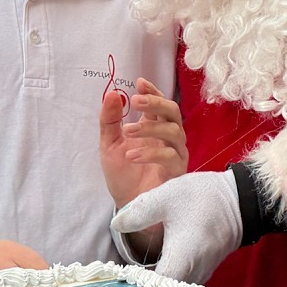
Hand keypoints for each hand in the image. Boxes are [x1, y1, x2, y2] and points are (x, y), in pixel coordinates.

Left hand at [102, 78, 186, 206]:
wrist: (127, 204)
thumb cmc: (122, 173)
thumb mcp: (109, 144)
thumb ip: (110, 120)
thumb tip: (113, 94)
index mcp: (154, 127)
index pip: (159, 103)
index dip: (152, 92)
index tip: (139, 83)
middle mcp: (168, 137)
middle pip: (173, 112)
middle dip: (156, 103)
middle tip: (136, 101)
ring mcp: (175, 153)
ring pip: (174, 131)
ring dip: (150, 128)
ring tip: (128, 132)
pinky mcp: (177, 171)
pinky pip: (170, 156)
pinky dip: (151, 153)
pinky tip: (132, 155)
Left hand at [110, 170, 241, 283]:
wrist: (241, 200)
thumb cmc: (204, 198)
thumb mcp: (167, 197)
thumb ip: (139, 211)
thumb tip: (116, 224)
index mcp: (181, 260)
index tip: (119, 284)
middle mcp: (193, 274)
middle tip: (120, 286)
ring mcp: (201, 275)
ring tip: (132, 284)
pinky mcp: (204, 271)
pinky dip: (167, 285)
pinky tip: (152, 277)